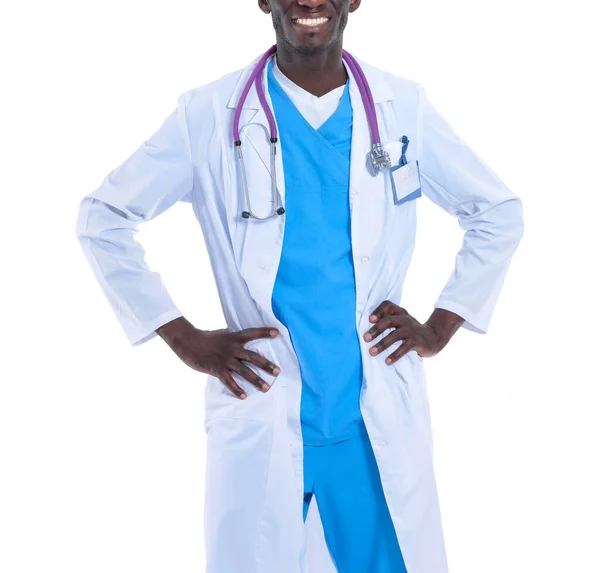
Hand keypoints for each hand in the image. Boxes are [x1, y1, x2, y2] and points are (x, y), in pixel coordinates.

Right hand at [156, 317, 280, 399]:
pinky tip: (244, 396)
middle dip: (266, 364)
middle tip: (278, 372)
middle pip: (252, 356)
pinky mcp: (216, 369)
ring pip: (244, 371)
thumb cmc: (207, 338)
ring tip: (266, 388)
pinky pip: (228, 381)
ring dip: (256, 380)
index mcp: (234, 337)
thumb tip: (245, 339)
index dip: (264, 332)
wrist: (188, 342)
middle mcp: (232, 348)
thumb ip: (235, 338)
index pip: (252, 333)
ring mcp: (225, 359)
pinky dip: (236, 389)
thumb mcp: (223, 334)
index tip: (277, 332)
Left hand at [363, 301, 462, 363]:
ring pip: (395, 335)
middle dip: (376, 330)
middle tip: (365, 338)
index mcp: (400, 313)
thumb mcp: (401, 322)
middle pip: (389, 320)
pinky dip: (395, 355)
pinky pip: (404, 348)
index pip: (388, 305)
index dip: (378, 311)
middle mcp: (405, 319)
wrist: (433, 338)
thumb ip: (388, 321)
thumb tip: (367, 331)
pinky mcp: (416, 342)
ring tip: (372, 352)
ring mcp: (411, 330)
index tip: (369, 320)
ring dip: (382, 344)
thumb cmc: (411, 330)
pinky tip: (387, 361)